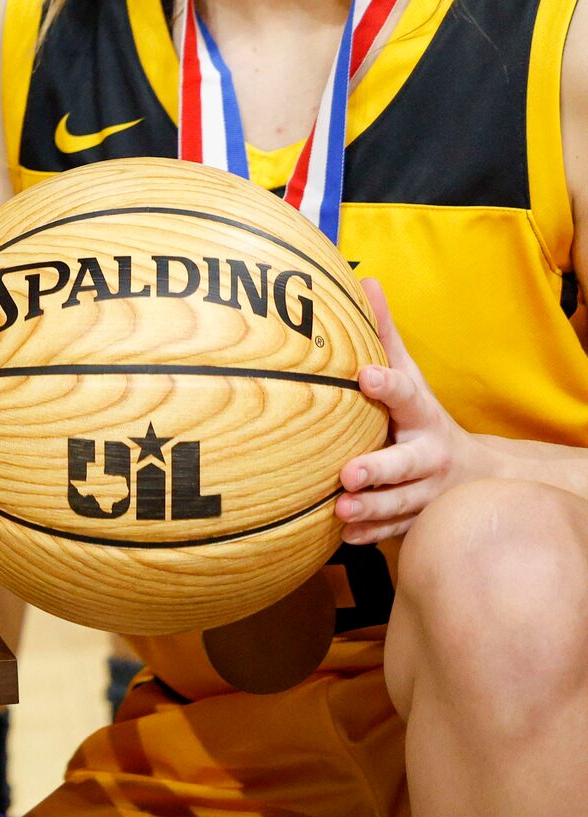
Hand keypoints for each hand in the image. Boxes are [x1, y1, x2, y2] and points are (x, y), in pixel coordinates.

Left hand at [337, 280, 491, 542]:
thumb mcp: (410, 375)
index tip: (365, 375)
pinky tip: (343, 537)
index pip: (407, 396)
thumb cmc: (421, 417)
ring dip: (372, 510)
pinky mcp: (417, 522)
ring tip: (341, 511)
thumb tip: (362, 279)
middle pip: (406, 465)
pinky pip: (396, 532)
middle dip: (379, 469)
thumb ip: (384, 335)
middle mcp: (428, 456)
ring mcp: (426, 493)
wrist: (473, 477)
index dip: (387, 384)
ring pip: (401, 505)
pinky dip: (372, 536)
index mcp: (422, 416)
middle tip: (348, 473)